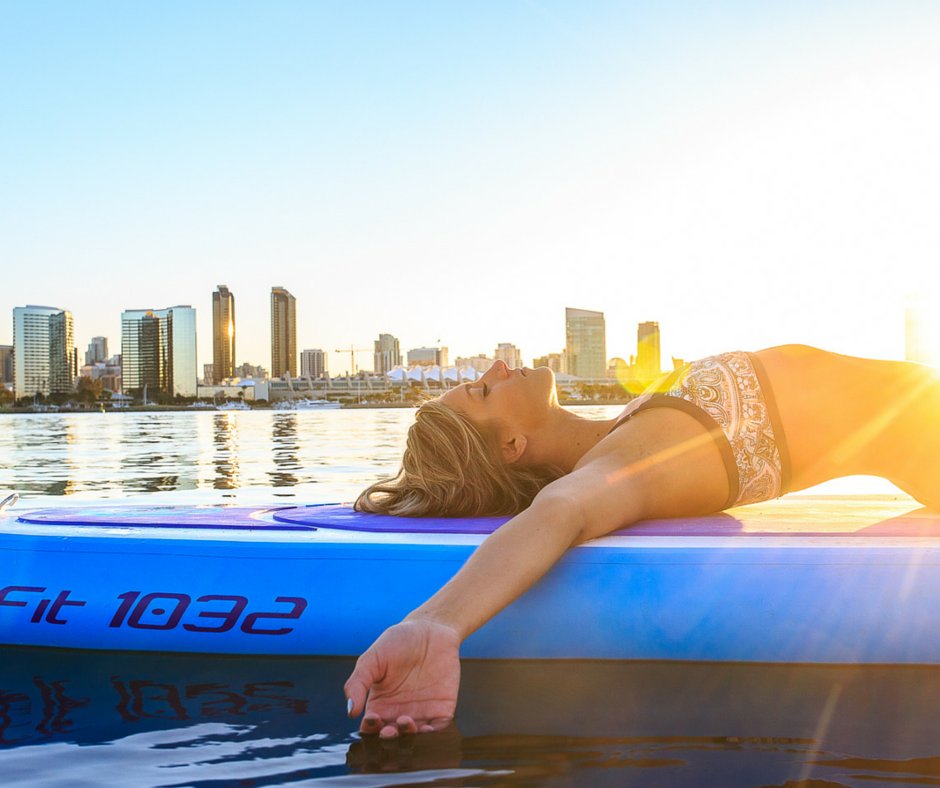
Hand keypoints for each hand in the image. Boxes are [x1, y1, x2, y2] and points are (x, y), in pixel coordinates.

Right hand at [344, 619, 460, 738]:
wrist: (431, 628)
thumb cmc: (398, 641)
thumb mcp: (372, 658)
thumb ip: (358, 683)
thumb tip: (350, 711)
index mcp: (380, 704)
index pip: (371, 728)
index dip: (370, 729)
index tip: (372, 718)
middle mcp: (399, 713)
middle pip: (392, 737)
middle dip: (390, 738)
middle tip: (389, 730)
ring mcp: (422, 713)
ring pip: (414, 737)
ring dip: (410, 737)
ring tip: (405, 722)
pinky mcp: (442, 709)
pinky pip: (439, 729)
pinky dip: (433, 734)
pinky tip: (427, 728)